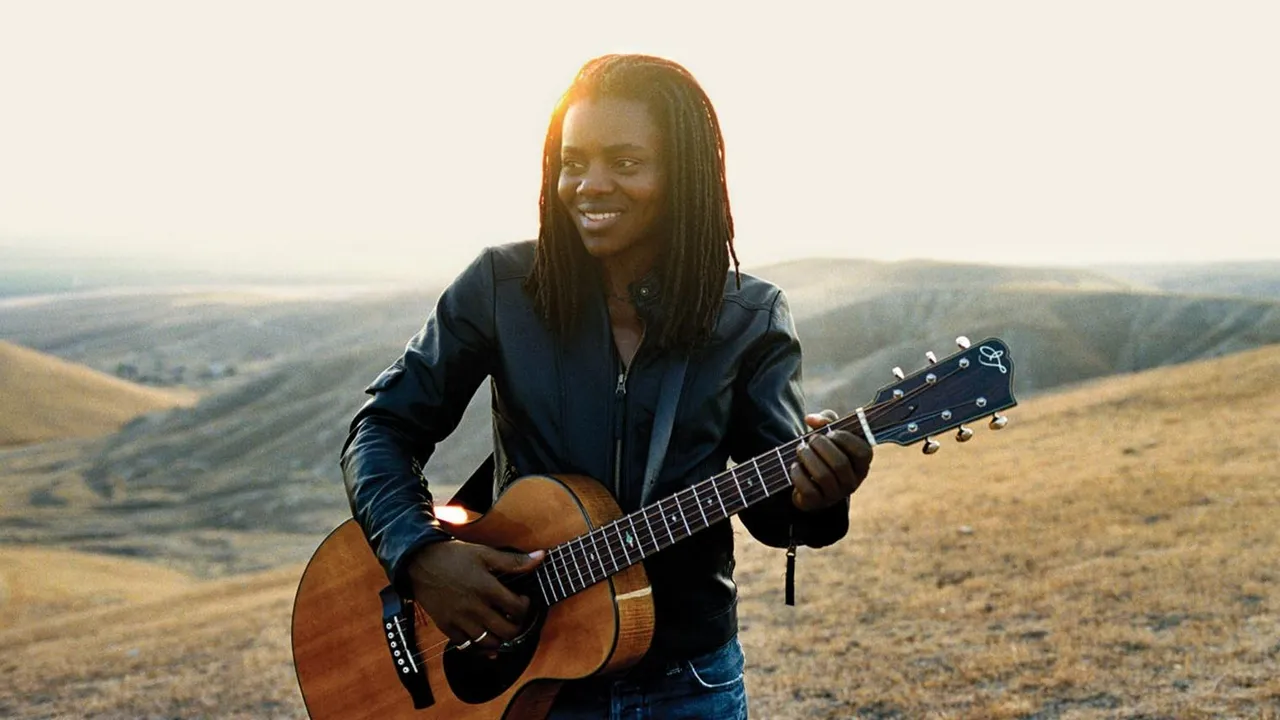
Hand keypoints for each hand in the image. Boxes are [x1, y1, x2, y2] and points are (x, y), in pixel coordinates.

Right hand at [406, 540, 544, 655]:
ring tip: (500, 627)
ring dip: (499, 638)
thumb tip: (541, 557)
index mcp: (487, 588)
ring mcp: (460, 619)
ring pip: (489, 643)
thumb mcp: (485, 553)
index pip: (517, 609)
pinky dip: (478, 646)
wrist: (420, 562)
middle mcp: (475, 607)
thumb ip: (513, 561)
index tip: (522, 600)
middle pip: (507, 631)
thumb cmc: (454, 556)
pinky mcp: (446, 626)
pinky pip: (466, 646)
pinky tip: (483, 637)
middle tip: (514, 618)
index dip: (525, 607)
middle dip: (516, 626)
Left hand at [789, 409, 873, 511]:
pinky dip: (798, 474)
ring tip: (800, 449)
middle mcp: (852, 482)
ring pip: (823, 476)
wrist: (810, 481)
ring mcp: (835, 495)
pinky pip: (808, 490)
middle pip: (840, 463)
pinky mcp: (817, 503)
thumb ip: (826, 420)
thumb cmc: (824, 452)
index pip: (863, 452)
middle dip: (821, 446)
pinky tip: (795, 466)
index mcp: (861, 465)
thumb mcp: (830, 433)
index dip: (845, 438)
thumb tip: (811, 419)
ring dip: (808, 457)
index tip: (830, 432)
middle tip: (810, 439)